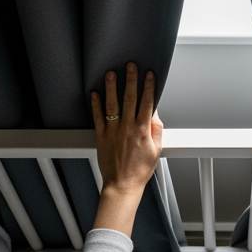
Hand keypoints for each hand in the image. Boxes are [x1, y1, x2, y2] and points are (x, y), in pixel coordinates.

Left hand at [90, 62, 162, 234]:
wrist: (123, 185)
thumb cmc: (140, 170)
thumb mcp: (156, 150)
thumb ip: (156, 130)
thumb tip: (154, 113)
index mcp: (143, 131)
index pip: (147, 103)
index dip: (149, 87)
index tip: (150, 74)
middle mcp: (128, 128)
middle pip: (130, 99)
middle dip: (131, 80)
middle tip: (130, 65)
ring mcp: (113, 131)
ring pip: (112, 105)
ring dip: (112, 87)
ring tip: (111, 73)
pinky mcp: (101, 137)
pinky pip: (98, 118)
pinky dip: (96, 105)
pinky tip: (95, 93)